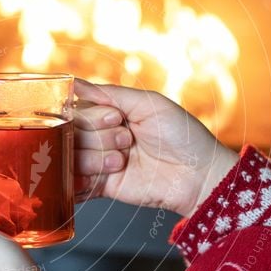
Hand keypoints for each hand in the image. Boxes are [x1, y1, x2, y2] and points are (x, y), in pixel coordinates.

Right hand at [74, 78, 238, 217]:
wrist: (198, 175)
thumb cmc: (181, 135)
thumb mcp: (148, 103)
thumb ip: (109, 94)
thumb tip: (74, 83)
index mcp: (110, 113)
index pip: (78, 112)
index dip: (93, 117)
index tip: (117, 119)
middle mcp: (101, 137)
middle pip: (72, 135)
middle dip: (98, 138)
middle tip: (126, 141)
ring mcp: (100, 162)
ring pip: (72, 159)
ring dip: (96, 159)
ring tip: (122, 162)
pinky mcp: (104, 187)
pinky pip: (76, 185)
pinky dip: (81, 181)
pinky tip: (103, 175)